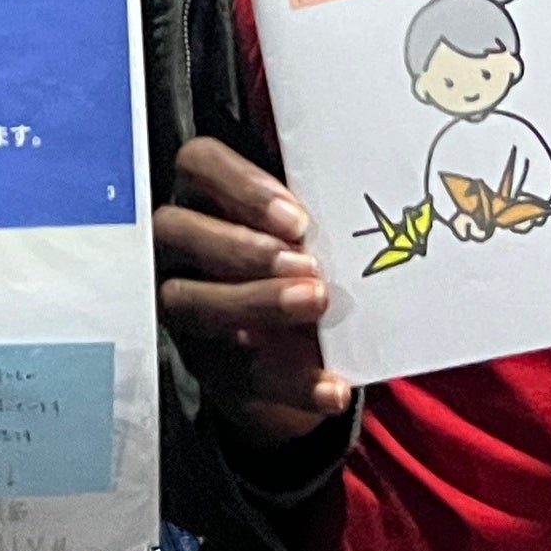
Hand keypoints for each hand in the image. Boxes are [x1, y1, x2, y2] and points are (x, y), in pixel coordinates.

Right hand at [154, 137, 348, 446]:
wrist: (312, 349)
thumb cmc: (311, 261)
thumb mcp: (314, 229)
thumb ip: (320, 206)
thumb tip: (376, 183)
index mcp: (209, 196)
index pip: (196, 163)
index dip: (238, 185)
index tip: (296, 218)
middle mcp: (181, 248)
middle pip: (174, 230)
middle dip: (239, 247)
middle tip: (307, 265)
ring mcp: (188, 310)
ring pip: (187, 300)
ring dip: (254, 302)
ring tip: (316, 302)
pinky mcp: (209, 368)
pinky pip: (237, 378)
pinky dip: (292, 385)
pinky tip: (334, 387)